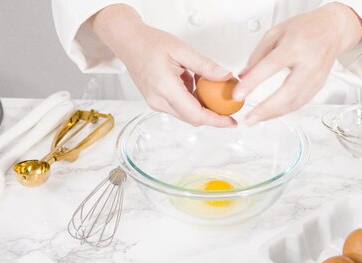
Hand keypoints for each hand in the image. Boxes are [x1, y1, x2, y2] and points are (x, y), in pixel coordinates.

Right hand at [91, 5, 236, 127]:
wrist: (128, 42)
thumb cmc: (150, 43)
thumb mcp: (182, 49)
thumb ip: (205, 65)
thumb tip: (226, 76)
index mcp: (165, 88)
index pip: (195, 114)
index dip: (216, 120)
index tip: (232, 121)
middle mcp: (158, 100)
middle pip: (192, 118)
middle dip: (213, 115)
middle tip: (229, 106)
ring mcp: (155, 103)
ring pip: (186, 114)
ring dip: (201, 106)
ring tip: (207, 84)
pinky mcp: (156, 102)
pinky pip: (179, 108)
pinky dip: (191, 101)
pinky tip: (194, 83)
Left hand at [233, 3, 361, 124]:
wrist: (332, 29)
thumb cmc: (305, 28)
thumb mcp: (275, 33)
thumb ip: (258, 55)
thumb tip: (244, 75)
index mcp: (295, 46)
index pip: (271, 66)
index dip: (254, 82)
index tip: (239, 94)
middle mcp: (308, 63)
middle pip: (287, 92)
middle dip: (266, 109)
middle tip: (249, 118)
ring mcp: (316, 77)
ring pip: (295, 102)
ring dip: (274, 114)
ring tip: (256, 119)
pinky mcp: (319, 86)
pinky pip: (300, 103)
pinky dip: (284, 111)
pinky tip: (272, 114)